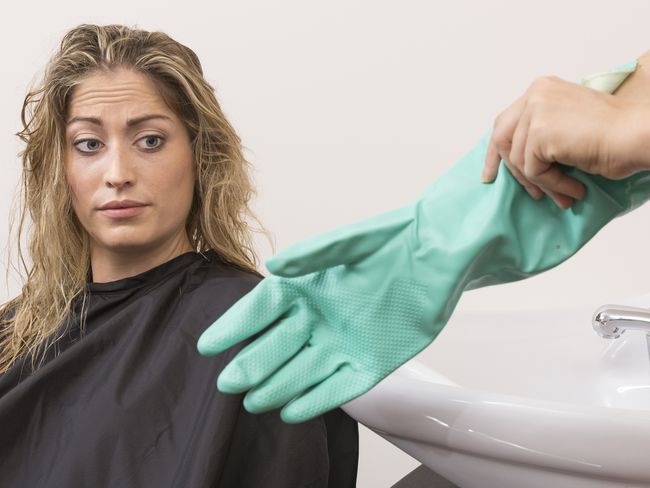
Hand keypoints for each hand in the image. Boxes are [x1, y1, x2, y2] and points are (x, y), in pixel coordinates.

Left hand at [481, 74, 639, 208]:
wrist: (636, 135)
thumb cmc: (613, 133)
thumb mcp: (567, 124)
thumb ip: (541, 132)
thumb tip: (519, 162)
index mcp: (541, 89)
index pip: (505, 122)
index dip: (496, 150)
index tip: (491, 172)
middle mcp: (534, 95)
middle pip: (501, 138)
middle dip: (506, 169)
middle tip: (525, 193)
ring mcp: (535, 112)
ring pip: (519, 160)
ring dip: (541, 183)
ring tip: (564, 194)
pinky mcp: (539, 133)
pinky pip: (533, 171)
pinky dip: (552, 185)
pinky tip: (574, 189)